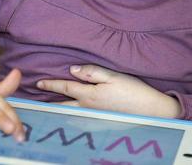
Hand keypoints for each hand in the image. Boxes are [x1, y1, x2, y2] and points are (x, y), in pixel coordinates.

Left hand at [36, 65, 180, 117]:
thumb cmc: (134, 91)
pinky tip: (69, 116)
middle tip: (38, 98)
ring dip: (59, 108)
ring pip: (71, 113)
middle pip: (64, 103)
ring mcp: (95, 117)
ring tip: (49, 106)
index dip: (51, 84)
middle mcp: (88, 108)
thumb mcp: (113, 76)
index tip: (38, 83)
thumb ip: (91, 72)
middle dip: (50, 100)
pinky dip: (71, 116)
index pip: (65, 88)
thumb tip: (72, 69)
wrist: (153, 111)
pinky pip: (81, 119)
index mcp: (89, 95)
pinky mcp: (102, 122)